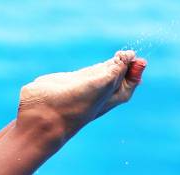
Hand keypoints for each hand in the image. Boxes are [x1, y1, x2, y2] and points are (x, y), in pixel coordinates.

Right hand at [17, 50, 145, 139]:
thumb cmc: (76, 104)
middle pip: (118, 77)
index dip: (135, 70)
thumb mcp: (103, 83)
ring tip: (118, 56)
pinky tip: (101, 65)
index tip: (134, 59)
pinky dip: (95, 68)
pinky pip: (86, 73)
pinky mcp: (67, 83)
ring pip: (102, 74)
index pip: (129, 82)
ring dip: (111, 65)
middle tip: (125, 54)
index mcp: (110, 98)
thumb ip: (117, 68)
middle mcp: (98, 93)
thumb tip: (128, 56)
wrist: (44, 115)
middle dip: (124, 65)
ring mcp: (82, 88)